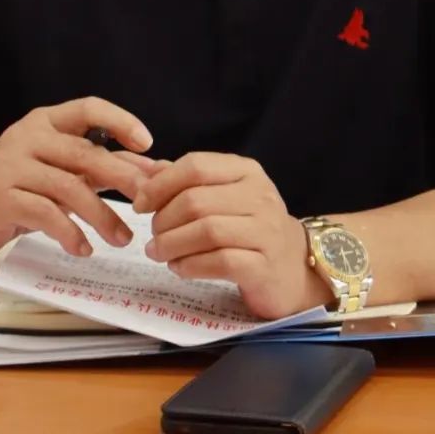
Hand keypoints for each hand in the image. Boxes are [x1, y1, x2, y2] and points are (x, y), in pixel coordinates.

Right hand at [0, 97, 159, 257]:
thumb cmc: (14, 187)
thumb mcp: (57, 169)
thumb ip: (99, 166)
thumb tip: (152, 169)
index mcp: (44, 122)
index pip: (88, 108)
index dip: (120, 121)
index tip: (148, 143)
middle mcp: (28, 137)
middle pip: (85, 153)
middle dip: (123, 177)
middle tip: (148, 202)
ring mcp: (11, 166)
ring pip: (68, 187)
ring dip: (101, 215)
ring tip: (122, 237)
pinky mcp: (0, 198)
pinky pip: (45, 214)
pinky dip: (70, 233)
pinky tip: (83, 248)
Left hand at [133, 152, 331, 319]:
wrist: (295, 268)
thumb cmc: (251, 228)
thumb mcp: (224, 196)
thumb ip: (186, 181)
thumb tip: (145, 172)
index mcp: (246, 171)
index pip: (196, 165)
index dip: (160, 184)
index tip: (140, 203)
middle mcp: (260, 195)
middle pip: (196, 200)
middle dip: (163, 219)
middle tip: (152, 235)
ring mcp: (265, 230)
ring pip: (206, 231)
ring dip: (172, 244)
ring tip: (158, 252)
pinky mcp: (264, 266)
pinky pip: (220, 262)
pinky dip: (190, 265)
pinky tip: (179, 268)